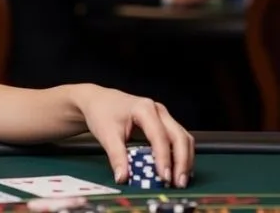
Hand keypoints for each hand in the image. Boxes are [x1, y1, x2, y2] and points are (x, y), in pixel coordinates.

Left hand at [76, 85, 193, 187]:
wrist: (97, 99)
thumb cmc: (102, 112)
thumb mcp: (106, 134)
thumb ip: (116, 157)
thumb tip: (123, 177)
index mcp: (144, 109)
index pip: (159, 136)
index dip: (164, 158)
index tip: (164, 177)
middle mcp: (157, 110)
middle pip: (179, 136)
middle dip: (182, 161)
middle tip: (178, 183)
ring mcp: (162, 115)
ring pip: (183, 138)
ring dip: (184, 160)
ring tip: (179, 180)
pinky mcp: (163, 123)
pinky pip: (178, 139)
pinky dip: (180, 155)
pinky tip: (177, 170)